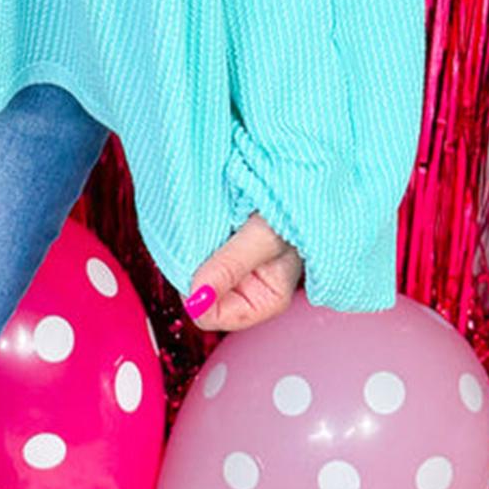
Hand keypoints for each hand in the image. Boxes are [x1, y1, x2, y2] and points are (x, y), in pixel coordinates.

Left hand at [184, 212, 302, 332]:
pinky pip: (195, 250)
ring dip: (191, 249)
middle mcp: (247, 289)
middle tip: (202, 233)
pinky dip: (193, 235)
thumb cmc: (293, 206)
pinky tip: (203, 216)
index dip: (196, 292)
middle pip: (199, 294)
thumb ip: (230, 267)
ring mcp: (233, 268)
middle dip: (192, 268)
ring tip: (207, 220)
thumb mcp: (263, 237)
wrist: (297, 172)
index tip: (193, 259)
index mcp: (263, 300)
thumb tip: (195, 300)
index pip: (212, 316)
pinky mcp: (223, 245)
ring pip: (194, 271)